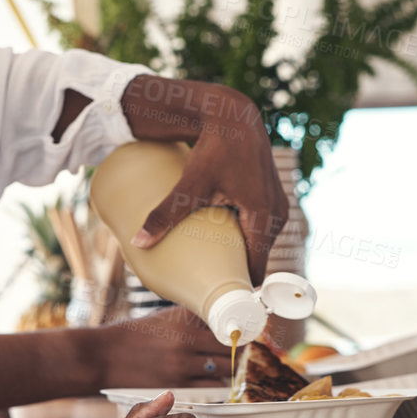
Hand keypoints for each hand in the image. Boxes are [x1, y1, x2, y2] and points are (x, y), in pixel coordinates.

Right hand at [100, 308, 230, 388]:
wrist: (104, 356)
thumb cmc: (132, 335)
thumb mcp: (162, 318)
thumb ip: (190, 319)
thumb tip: (218, 320)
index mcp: (183, 318)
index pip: (226, 321)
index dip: (238, 326)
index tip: (242, 328)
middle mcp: (185, 340)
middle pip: (230, 345)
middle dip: (237, 347)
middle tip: (238, 347)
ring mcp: (182, 364)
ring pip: (226, 367)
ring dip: (230, 366)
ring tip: (226, 363)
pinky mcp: (177, 385)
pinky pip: (212, 385)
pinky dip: (217, 382)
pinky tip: (212, 377)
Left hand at [126, 79, 288, 284]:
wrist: (234, 116)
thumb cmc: (216, 147)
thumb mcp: (191, 183)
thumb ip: (165, 214)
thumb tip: (138, 241)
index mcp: (264, 218)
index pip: (254, 271)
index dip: (234, 288)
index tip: (213, 301)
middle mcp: (278, 216)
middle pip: (255, 260)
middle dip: (232, 273)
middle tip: (202, 285)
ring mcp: (279, 208)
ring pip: (258, 245)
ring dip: (237, 255)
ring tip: (209, 267)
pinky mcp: (272, 200)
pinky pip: (259, 230)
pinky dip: (243, 239)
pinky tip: (221, 244)